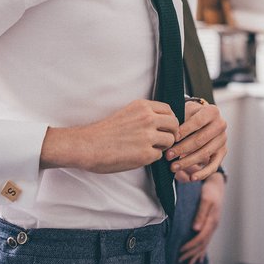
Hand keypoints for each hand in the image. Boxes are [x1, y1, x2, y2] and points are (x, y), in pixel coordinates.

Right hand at [40, 99, 178, 171]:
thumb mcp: (127, 113)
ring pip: (170, 140)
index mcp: (142, 106)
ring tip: (149, 148)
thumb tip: (163, 122)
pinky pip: (159, 155)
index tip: (165, 127)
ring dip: (163, 146)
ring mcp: (148, 136)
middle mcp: (148, 118)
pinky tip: (139, 156)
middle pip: (174, 124)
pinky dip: (152, 157)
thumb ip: (145, 115)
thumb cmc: (104, 131)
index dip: (169, 120)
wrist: (89, 145)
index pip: (169, 110)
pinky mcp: (146, 154)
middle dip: (171, 133)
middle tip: (163, 140)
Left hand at [166, 101, 227, 181]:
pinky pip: (213, 165)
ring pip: (205, 153)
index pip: (197, 122)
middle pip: (200, 140)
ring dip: (188, 162)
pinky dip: (203, 173)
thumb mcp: (186, 111)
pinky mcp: (222, 152)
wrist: (203, 119)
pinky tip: (192, 178)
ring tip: (174, 167)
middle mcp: (221, 125)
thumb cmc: (191, 115)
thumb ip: (181, 120)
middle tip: (168, 155)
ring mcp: (223, 139)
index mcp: (212, 111)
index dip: (184, 131)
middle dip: (182, 149)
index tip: (171, 139)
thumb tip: (172, 135)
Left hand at [177, 172, 225, 263]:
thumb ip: (201, 214)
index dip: (191, 245)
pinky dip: (202, 250)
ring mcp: (213, 226)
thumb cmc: (210, 190)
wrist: (217, 184)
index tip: (181, 250)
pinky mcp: (211, 225)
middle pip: (202, 244)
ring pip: (205, 244)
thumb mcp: (205, 199)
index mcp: (212, 221)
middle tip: (180, 260)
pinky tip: (199, 257)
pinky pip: (206, 241)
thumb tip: (195, 229)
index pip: (201, 237)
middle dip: (192, 253)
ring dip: (196, 254)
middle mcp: (213, 226)